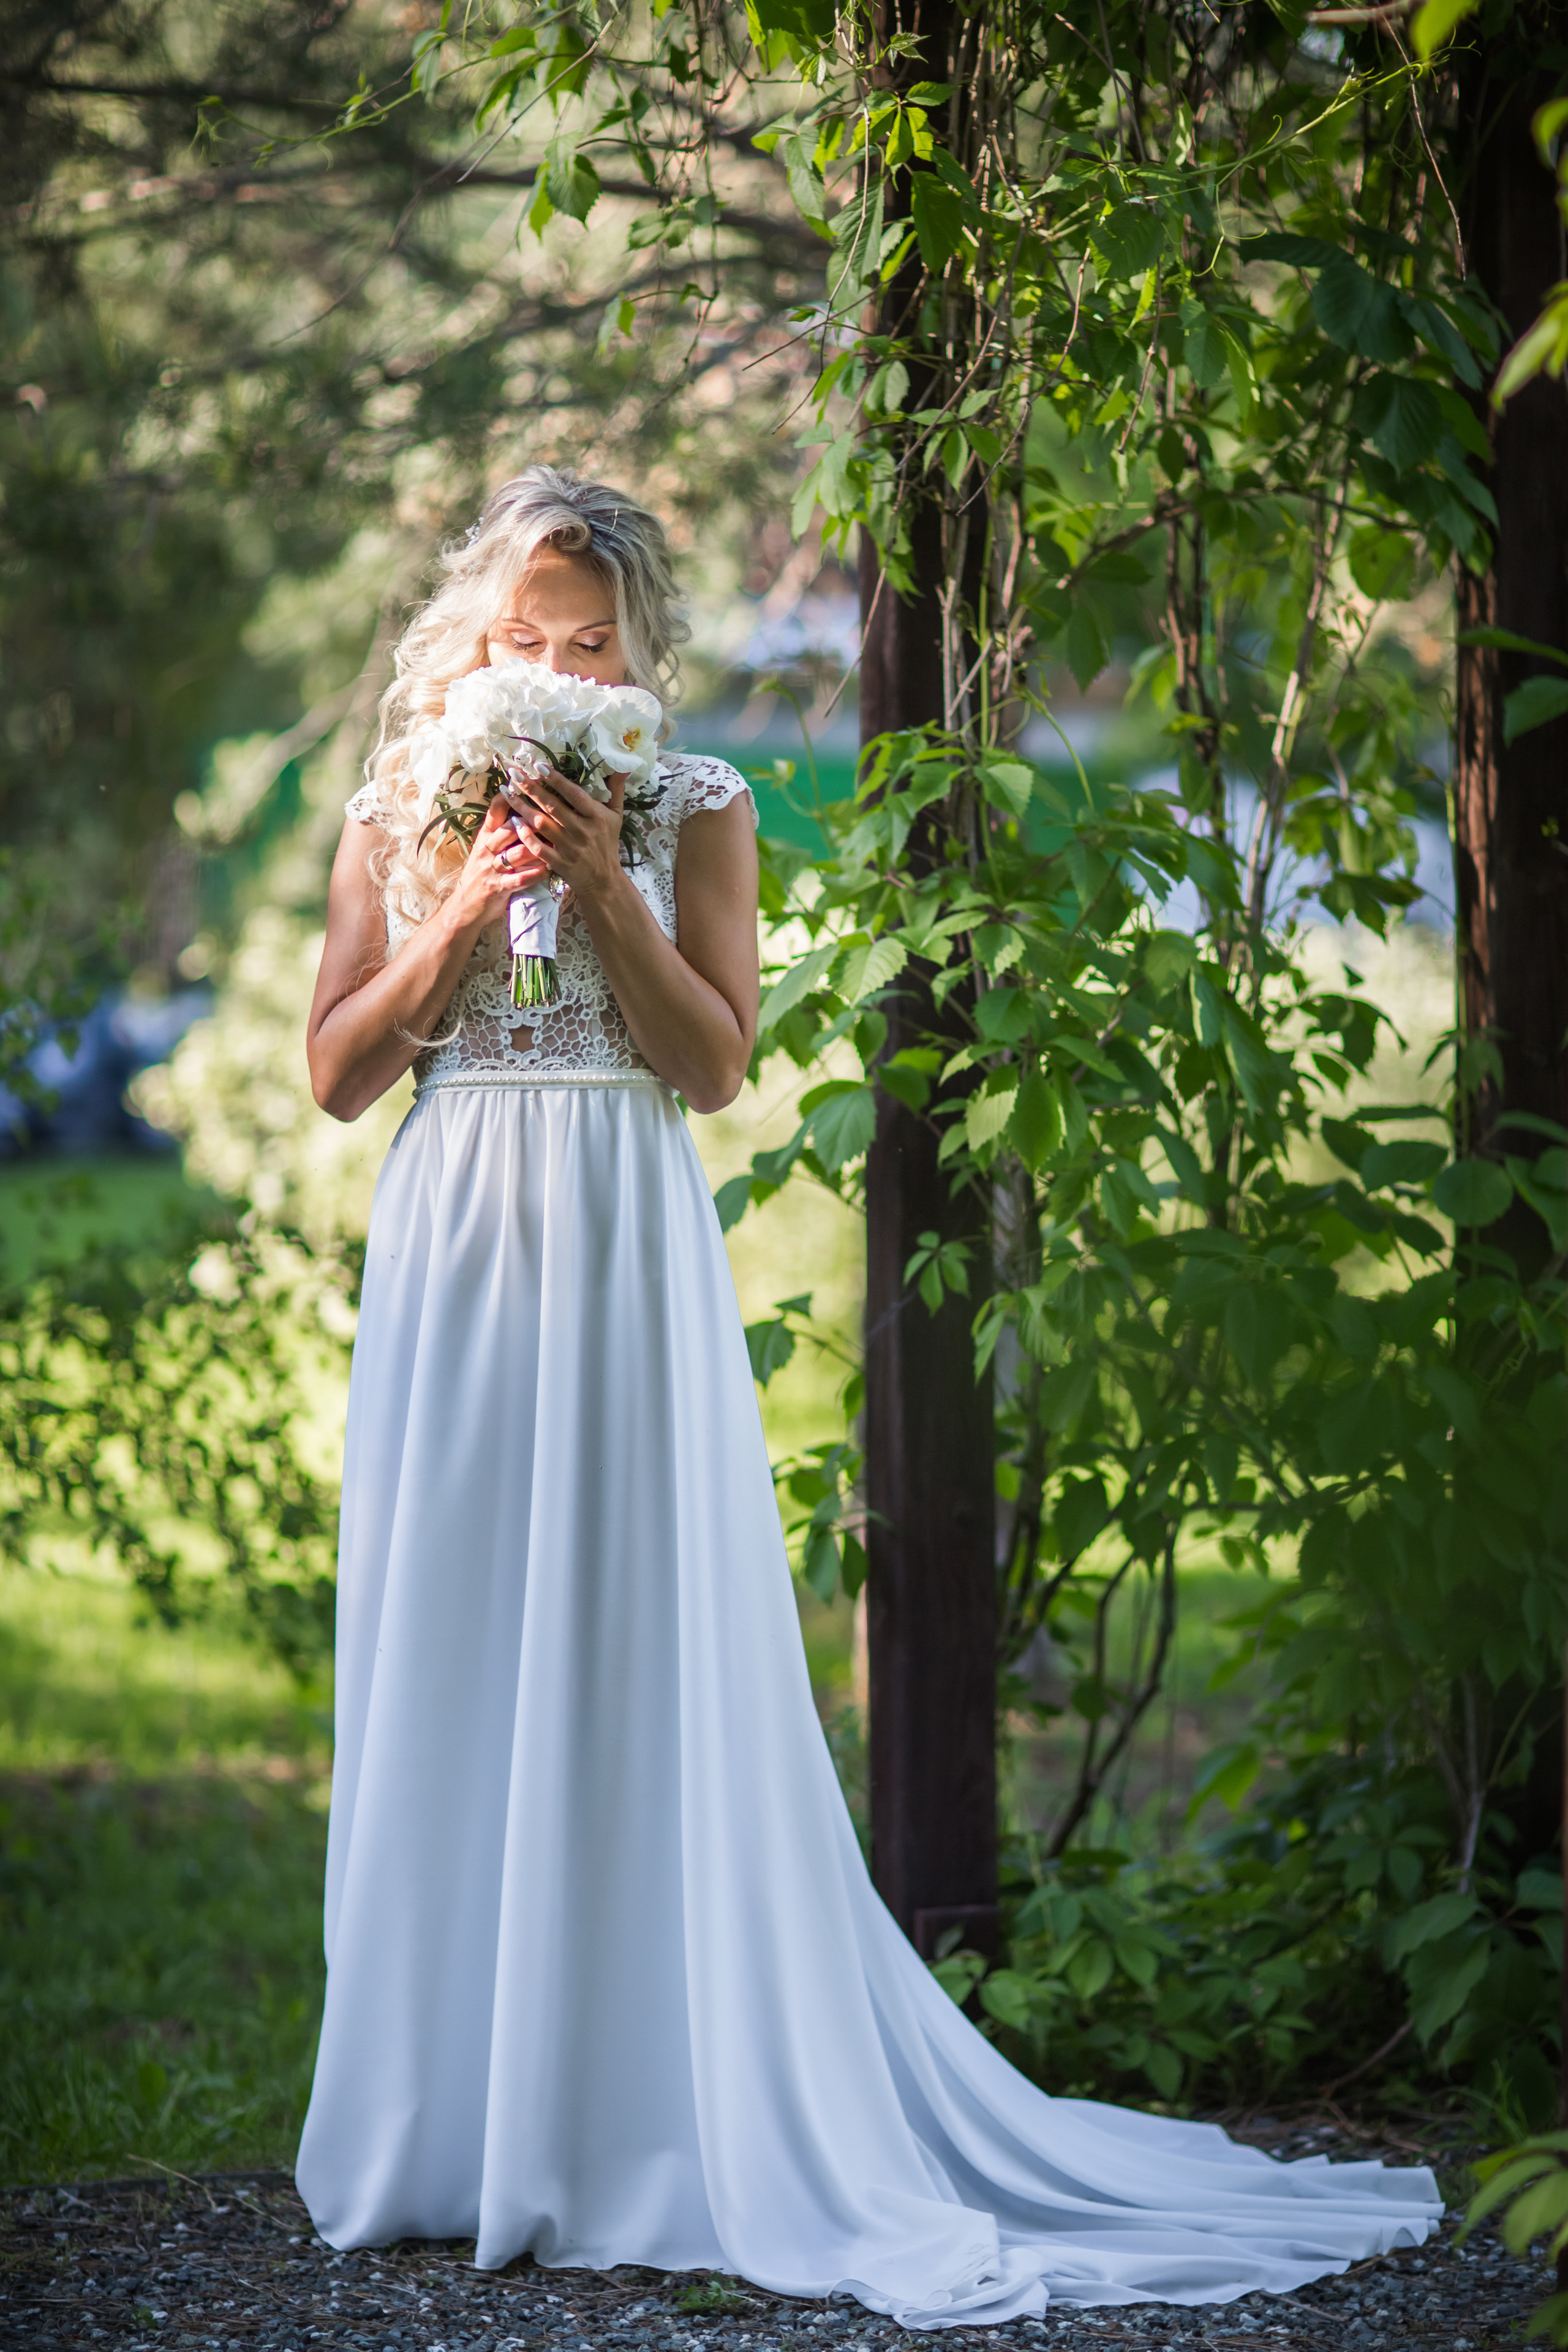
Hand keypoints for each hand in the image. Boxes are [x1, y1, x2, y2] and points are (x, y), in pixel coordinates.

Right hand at [443, 794, 549, 936]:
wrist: (466, 905)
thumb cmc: (483, 872)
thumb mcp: (486, 848)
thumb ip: (502, 831)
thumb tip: (525, 809)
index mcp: (485, 837)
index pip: (495, 812)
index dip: (509, 798)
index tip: (525, 785)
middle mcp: (487, 849)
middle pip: (509, 830)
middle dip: (531, 821)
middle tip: (553, 814)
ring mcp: (491, 868)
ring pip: (516, 854)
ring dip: (537, 848)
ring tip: (558, 842)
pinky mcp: (497, 887)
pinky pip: (518, 879)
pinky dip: (534, 874)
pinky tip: (548, 869)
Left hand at [510, 768, 628, 907]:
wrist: (604, 880)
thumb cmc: (608, 843)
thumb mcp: (616, 816)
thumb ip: (616, 790)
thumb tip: (622, 765)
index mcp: (597, 817)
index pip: (574, 794)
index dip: (556, 780)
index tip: (539, 766)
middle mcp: (583, 831)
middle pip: (553, 806)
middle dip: (532, 788)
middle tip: (514, 773)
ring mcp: (570, 848)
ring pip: (541, 824)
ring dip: (522, 807)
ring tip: (506, 792)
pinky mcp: (559, 863)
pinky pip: (538, 847)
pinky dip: (525, 835)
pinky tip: (513, 821)